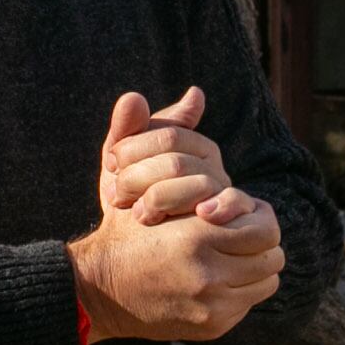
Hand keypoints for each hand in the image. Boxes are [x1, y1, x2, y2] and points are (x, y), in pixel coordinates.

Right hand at [69, 188, 284, 344]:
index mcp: (196, 237)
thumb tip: (247, 200)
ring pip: (266, 283)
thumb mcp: (157, 201)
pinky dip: (239, 291)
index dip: (260, 217)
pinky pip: (247, 304)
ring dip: (255, 269)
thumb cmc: (129, 235)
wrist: (98, 290)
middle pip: (272, 257)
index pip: (265, 230)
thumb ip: (203, 194)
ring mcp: (211, 306)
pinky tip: (216, 281)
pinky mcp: (211, 327)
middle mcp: (208, 274)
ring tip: (232, 258)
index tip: (247, 214)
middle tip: (244, 236)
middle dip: (261, 243)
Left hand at [99, 87, 228, 222]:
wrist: (129, 247)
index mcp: (193, 146)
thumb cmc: (127, 198)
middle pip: (178, 161)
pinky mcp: (232, 222)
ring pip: (199, 184)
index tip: (110, 164)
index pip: (169, 135)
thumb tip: (136, 97)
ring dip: (161, 198)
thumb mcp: (119, 162)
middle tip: (117, 195)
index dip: (134, 148)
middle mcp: (213, 167)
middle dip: (139, 177)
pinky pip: (233, 205)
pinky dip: (220, 207)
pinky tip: (200, 215)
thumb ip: (126, 129)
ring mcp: (224, 193)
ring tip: (138, 214)